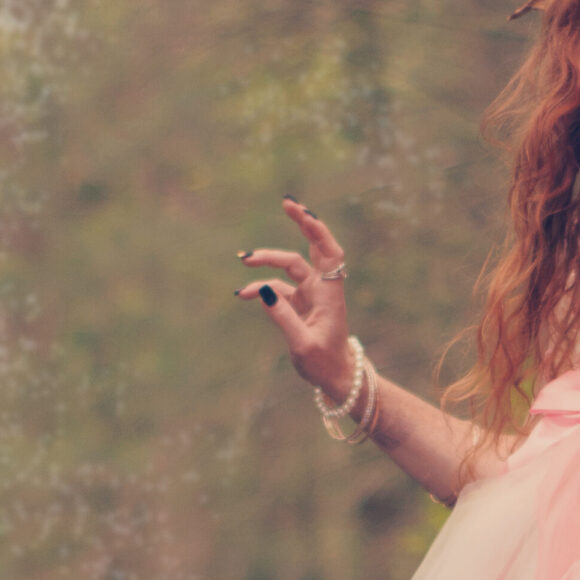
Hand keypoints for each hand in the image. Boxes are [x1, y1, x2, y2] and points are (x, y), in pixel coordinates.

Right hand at [235, 198, 352, 398]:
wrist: (335, 378)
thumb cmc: (325, 363)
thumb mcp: (302, 344)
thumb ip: (283, 317)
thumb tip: (262, 290)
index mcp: (330, 293)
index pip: (329, 253)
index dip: (318, 230)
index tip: (303, 213)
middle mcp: (322, 288)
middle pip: (313, 247)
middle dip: (301, 223)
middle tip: (286, 202)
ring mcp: (310, 293)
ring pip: (288, 267)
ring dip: (267, 262)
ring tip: (244, 260)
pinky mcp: (299, 303)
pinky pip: (277, 288)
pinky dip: (261, 289)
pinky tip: (244, 294)